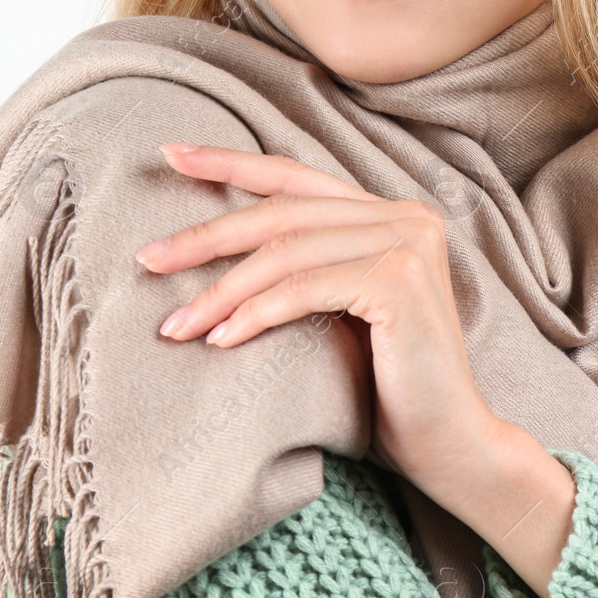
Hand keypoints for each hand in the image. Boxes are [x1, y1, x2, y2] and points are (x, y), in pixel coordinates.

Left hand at [136, 141, 502, 498]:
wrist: (451, 443)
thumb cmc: (391, 391)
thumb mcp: (341, 313)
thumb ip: (308, 269)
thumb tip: (213, 244)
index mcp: (395, 216)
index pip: (299, 177)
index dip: (231, 162)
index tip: (170, 154)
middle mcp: (408, 217)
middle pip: (283, 213)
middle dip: (206, 236)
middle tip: (146, 261)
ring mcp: (410, 245)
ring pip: (287, 253)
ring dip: (220, 291)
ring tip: (175, 325)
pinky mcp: (402, 282)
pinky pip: (304, 289)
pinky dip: (255, 314)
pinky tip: (221, 341)